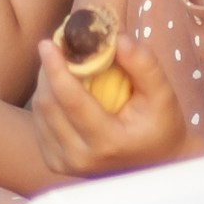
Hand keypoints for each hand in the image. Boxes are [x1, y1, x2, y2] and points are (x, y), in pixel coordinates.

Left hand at [32, 31, 190, 177]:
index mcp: (108, 142)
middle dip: (48, 71)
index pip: (71, 101)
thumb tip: (117, 38)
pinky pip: (40, 124)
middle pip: (48, 104)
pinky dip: (47, 100)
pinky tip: (62, 90)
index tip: (48, 43)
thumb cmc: (161, 125)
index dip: (55, 68)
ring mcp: (65, 164)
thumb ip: (144, 65)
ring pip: (40, 113)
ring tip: (63, 66)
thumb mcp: (163, 94)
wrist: (157, 165)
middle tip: (58, 47)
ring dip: (46, 83)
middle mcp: (81, 158)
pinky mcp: (55, 163)